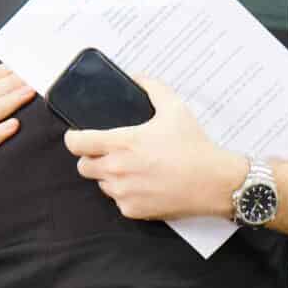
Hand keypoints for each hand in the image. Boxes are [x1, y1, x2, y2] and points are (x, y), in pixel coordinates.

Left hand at [63, 78, 243, 221]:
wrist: (214, 182)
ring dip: (109, 176)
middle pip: (83, 166)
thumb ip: (152, 87)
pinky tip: (146, 184)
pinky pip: (119, 200)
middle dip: (92, 157)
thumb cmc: (194, 147)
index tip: (78, 136)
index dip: (74, 138)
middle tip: (111, 152)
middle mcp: (117, 169)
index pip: (76, 143)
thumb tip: (137, 77)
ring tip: (133, 168)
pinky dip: (126, 193)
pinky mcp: (133, 210)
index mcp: (122, 143)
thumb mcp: (175, 107)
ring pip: (101, 184)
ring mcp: (124, 192)